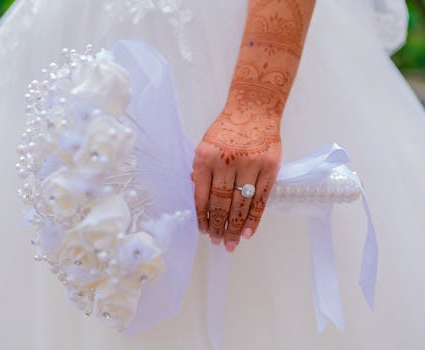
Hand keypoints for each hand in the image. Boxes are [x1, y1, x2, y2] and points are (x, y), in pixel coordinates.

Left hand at [192, 101, 281, 252]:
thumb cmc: (227, 130)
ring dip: (235, 228)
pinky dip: (254, 219)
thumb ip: (201, 172)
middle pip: (221, 203)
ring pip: (240, 205)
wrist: (254, 110)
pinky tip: (248, 233)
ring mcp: (250, 165)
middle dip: (218, 227)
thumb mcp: (206, 146)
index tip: (203, 230)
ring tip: (231, 243)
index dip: (202, 217)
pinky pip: (260, 199)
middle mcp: (227, 162)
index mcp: (205, 157)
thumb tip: (199, 202)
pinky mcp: (269, 168)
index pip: (202, 195)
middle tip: (217, 241)